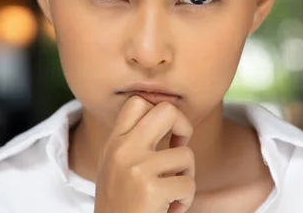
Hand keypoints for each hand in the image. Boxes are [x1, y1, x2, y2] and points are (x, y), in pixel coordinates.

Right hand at [94, 96, 194, 212]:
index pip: (138, 101)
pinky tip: (169, 210)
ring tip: (171, 194)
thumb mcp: (116, 168)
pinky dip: (185, 200)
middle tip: (181, 146)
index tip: (166, 133)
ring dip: (186, 177)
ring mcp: (136, 167)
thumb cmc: (122, 207)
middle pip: (167, 110)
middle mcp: (122, 149)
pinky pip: (188, 183)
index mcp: (114, 143)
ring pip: (185, 154)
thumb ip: (133, 143)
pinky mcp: (151, 189)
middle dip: (184, 126)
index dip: (160, 111)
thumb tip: (169, 116)